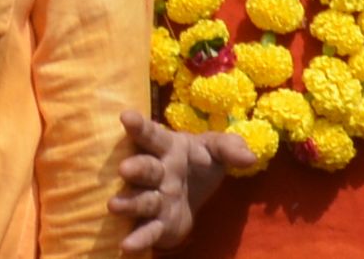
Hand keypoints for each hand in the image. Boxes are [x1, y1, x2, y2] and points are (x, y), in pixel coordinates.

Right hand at [109, 110, 253, 251]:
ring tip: (113, 206)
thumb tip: (250, 158)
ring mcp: (154, 199)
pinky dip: (138, 238)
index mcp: (168, 148)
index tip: (126, 117)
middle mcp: (157, 172)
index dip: (140, 126)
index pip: (153, 135)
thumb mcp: (217, 150)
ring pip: (141, 199)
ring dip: (129, 203)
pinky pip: (147, 230)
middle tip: (125, 169)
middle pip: (145, 168)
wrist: (195, 194)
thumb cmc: (200, 163)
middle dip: (136, 168)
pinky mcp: (157, 224)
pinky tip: (126, 246)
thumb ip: (231, 148)